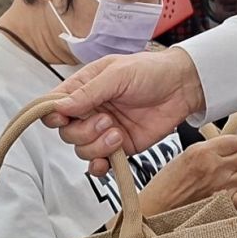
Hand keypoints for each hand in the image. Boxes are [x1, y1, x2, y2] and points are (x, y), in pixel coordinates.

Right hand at [46, 51, 206, 175]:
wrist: (183, 88)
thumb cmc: (151, 71)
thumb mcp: (117, 74)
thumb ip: (88, 92)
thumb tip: (60, 106)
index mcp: (83, 88)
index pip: (54, 106)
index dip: (53, 115)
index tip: (64, 118)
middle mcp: (90, 111)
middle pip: (66, 132)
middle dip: (83, 131)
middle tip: (106, 120)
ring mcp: (103, 131)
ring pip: (82, 149)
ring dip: (97, 145)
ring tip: (118, 133)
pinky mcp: (119, 147)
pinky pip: (99, 163)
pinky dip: (98, 166)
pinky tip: (105, 161)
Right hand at [139, 134, 236, 213]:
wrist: (157, 211)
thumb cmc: (164, 188)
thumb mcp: (182, 158)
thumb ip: (205, 152)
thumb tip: (224, 150)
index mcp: (202, 152)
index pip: (236, 141)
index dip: (234, 147)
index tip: (230, 152)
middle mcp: (215, 167)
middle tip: (229, 169)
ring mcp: (223, 186)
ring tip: (231, 183)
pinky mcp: (228, 204)